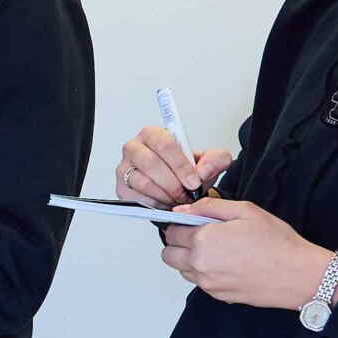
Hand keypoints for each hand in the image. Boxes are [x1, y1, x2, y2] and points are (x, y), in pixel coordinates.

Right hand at [117, 125, 233, 208]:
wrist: (180, 188)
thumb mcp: (209, 162)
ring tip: (178, 198)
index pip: (164, 144)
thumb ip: (216, 160)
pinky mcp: (121, 188)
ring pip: (142, 182)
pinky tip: (166, 202)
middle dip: (173, 183)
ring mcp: (124, 168)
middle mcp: (134, 148)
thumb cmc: (188, 171)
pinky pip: (137, 197)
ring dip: (164, 194)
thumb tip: (203, 170)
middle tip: (186, 193)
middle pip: (150, 163)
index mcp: (154, 134)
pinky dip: (155, 203)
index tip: (194, 181)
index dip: (180, 165)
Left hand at [158, 199, 337, 309]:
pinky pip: (199, 283)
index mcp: (203, 240)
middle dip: (179, 243)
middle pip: (169, 254)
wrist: (299, 274)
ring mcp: (208, 283)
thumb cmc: (277, 242)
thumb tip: (183, 209)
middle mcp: (200, 264)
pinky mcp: (218, 295)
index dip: (180, 224)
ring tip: (217, 250)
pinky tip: (227, 264)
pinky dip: (205, 273)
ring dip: (190, 259)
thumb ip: (209, 206)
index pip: (171, 231)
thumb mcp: (245, 211)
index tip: (192, 222)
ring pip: (181, 270)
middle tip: (200, 235)